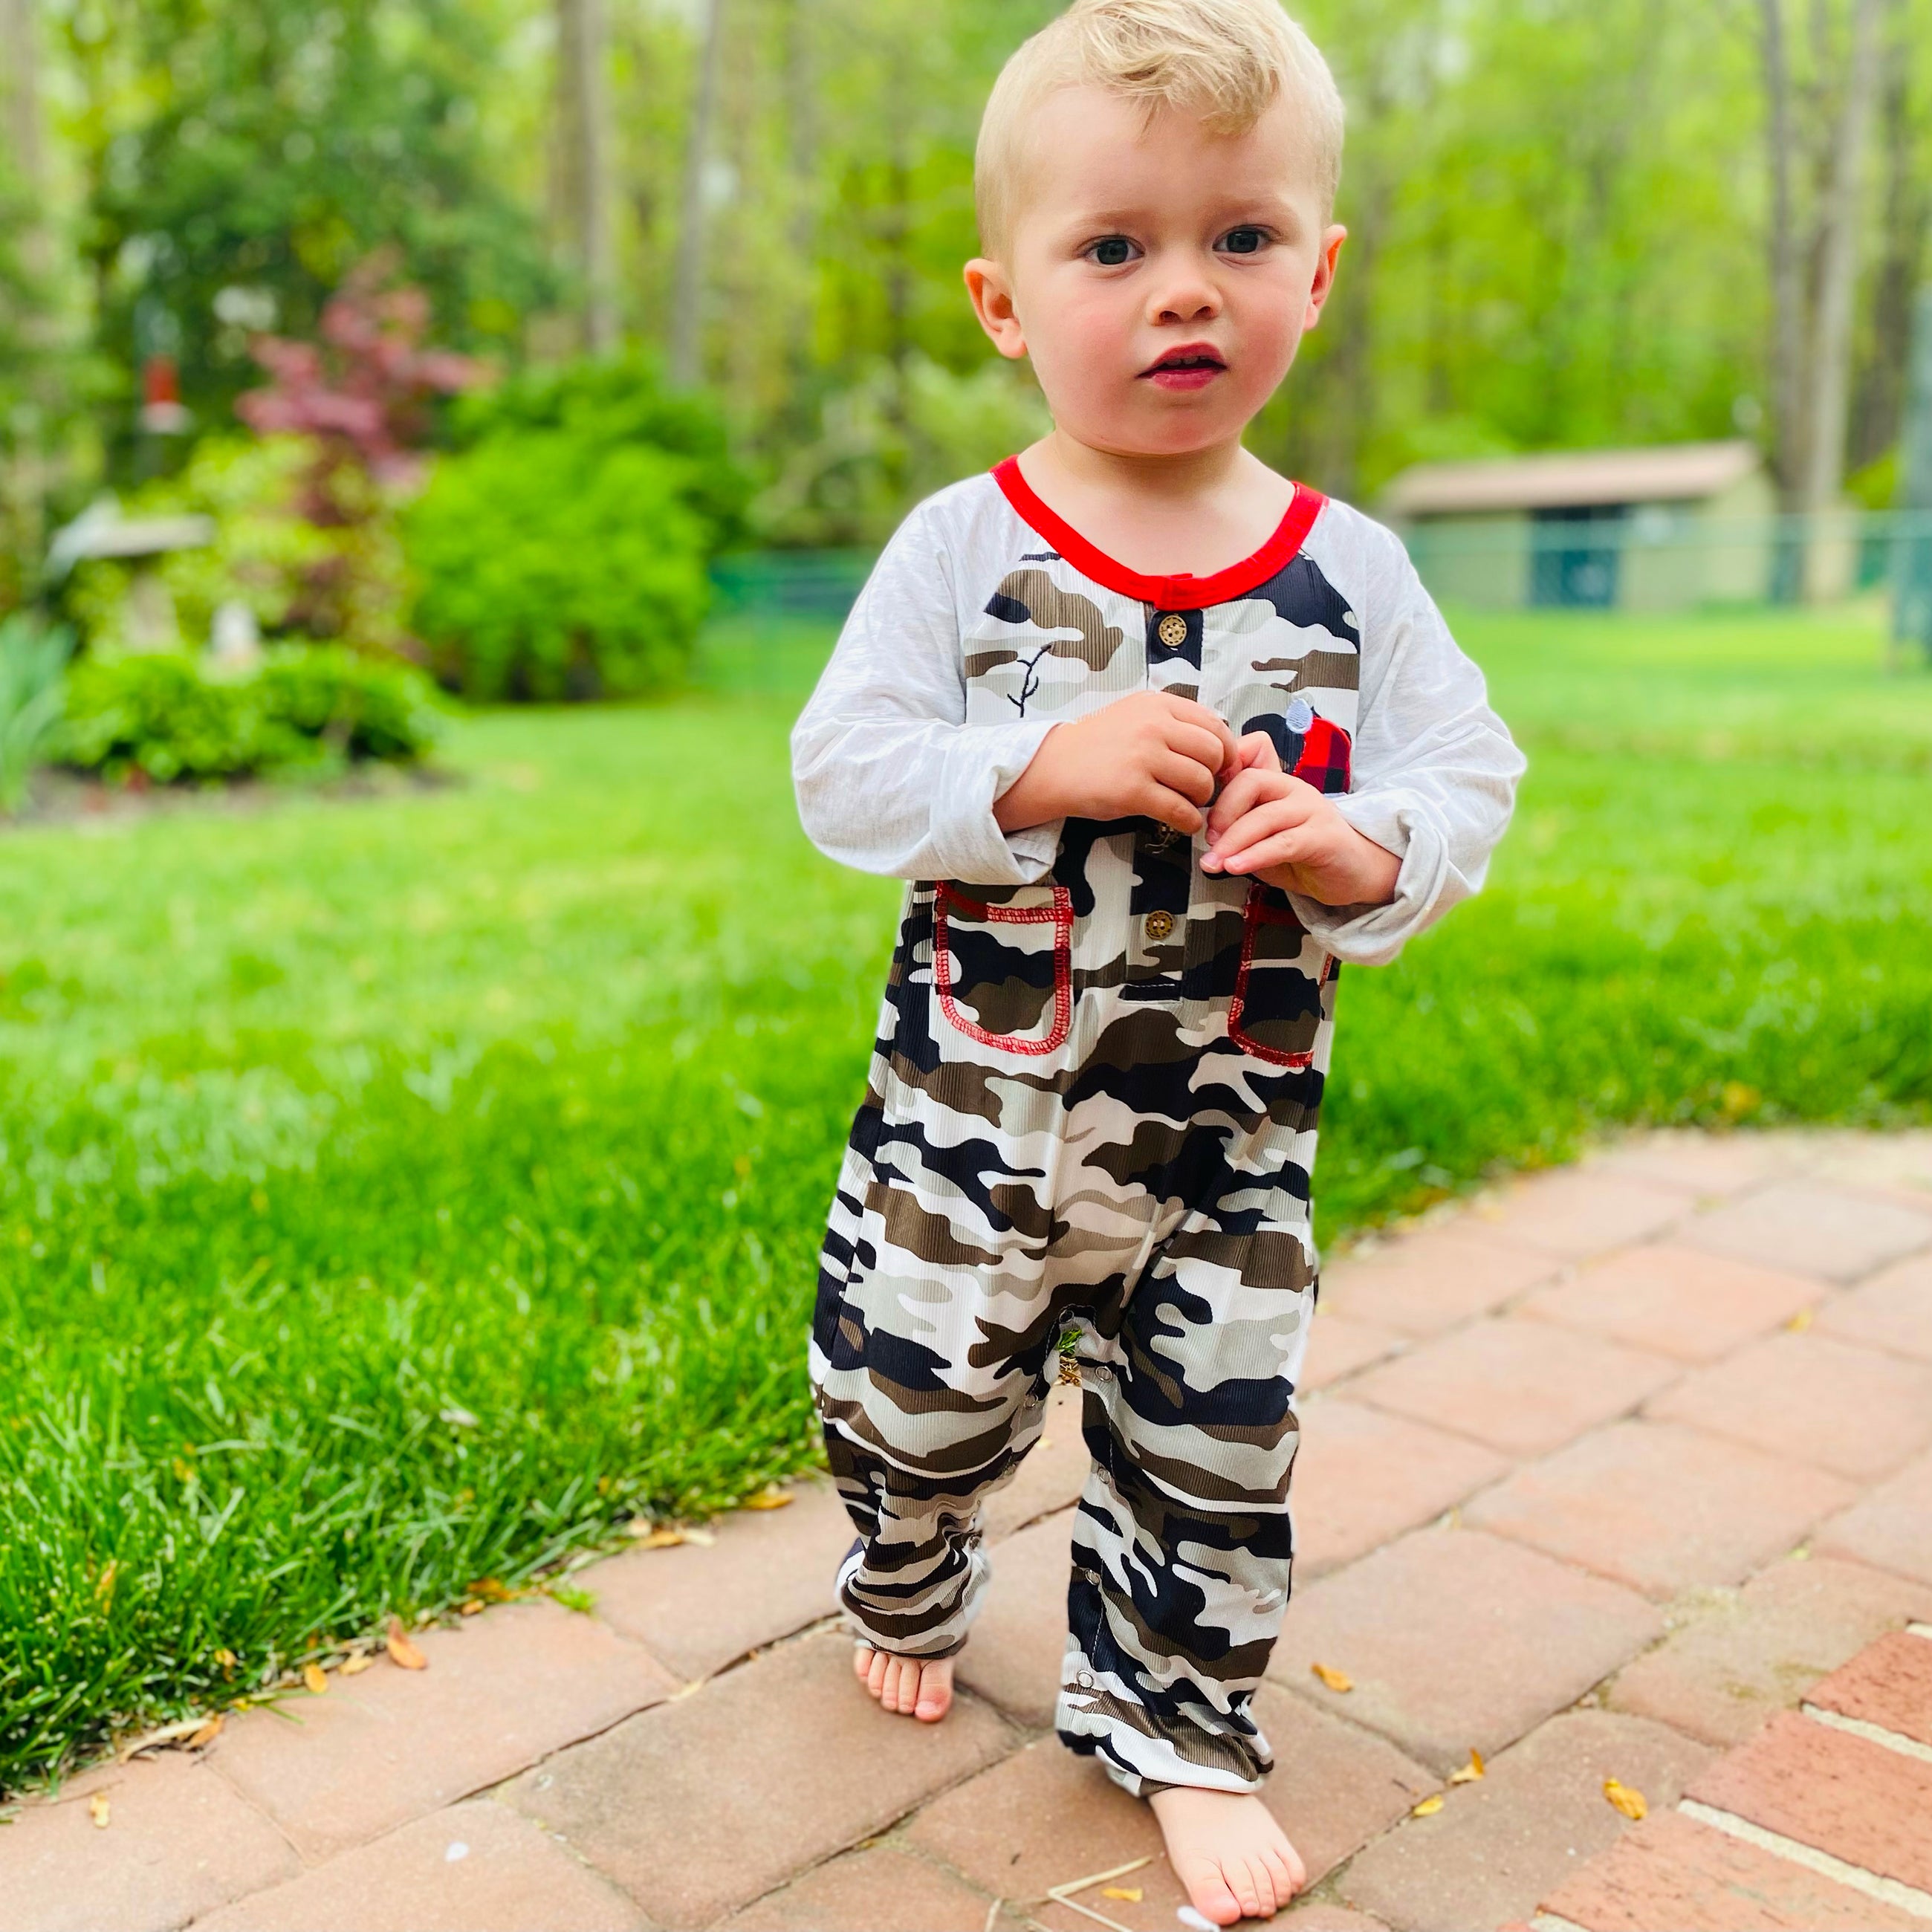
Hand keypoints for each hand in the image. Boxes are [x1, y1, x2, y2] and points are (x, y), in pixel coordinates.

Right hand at [995, 690, 1239, 835]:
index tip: (1221, 766)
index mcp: (1157, 705)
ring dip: (1202, 799)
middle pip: (1213, 753)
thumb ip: (1172, 721)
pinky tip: (1185, 823)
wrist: (1053, 766)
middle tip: (1202, 788)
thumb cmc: (1098, 744)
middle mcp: (1153, 726)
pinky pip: (1180, 810)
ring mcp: (1143, 758)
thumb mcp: (1135, 715)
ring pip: (1201, 782)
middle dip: (1215, 775)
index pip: (1213, 724)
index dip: (1226, 749)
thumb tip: (1218, 742)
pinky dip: (1190, 821)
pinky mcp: (1133, 791)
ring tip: (1188, 803)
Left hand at [1202, 764, 1401, 906]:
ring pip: (1264, 816)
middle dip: (1221, 811)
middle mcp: (1295, 789)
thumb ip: (1240, 829)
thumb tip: (1205, 836)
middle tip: (1209, 840)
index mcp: (1278, 784)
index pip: (1248, 754)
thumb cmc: (1306, 855)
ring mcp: (1312, 810)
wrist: (1355, 873)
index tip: (1199, 801)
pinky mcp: (1323, 837)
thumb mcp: (1265, 838)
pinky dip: (1255, 856)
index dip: (1221, 770)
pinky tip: (1236, 867)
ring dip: (1232, 842)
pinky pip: (1283, 843)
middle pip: (1251, 781)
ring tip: (1214, 863)